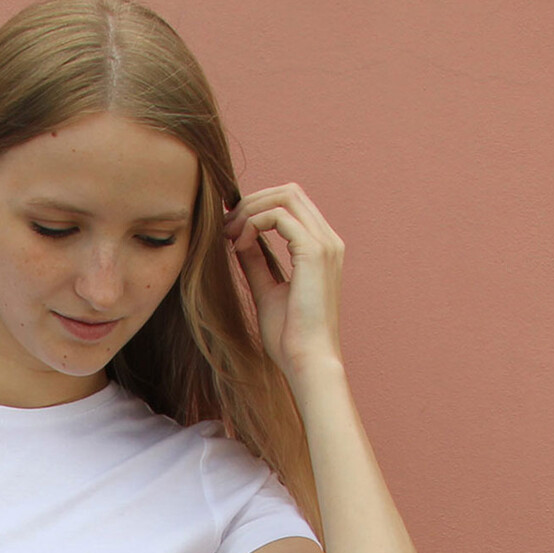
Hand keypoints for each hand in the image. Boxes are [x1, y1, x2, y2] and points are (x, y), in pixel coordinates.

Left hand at [222, 182, 345, 376]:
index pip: (291, 205)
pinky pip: (278, 216)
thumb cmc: (290, 336)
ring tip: (228, 235)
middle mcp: (328, 240)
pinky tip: (238, 246)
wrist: (307, 360)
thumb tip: (239, 240)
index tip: (230, 228)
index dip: (258, 207)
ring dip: (249, 211)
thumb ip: (256, 262)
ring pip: (284, 197)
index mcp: (321, 248)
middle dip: (251, 202)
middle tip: (225, 226)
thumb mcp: (266, 290)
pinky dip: (253, 224)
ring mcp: (325, 243)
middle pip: (289, 192)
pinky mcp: (314, 252)